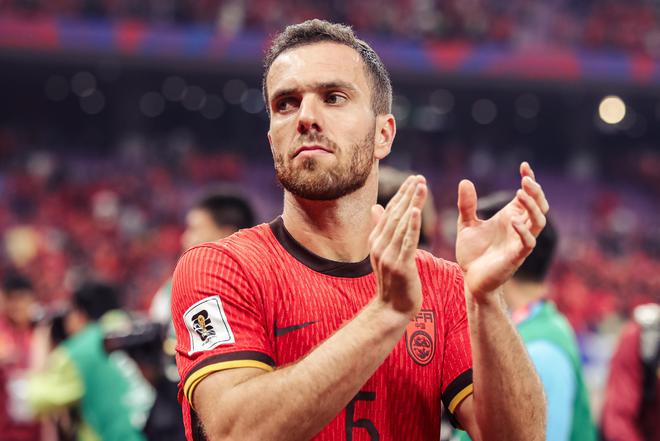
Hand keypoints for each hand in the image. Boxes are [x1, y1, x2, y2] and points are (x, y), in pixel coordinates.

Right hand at [369, 175, 426, 315]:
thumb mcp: (384, 253)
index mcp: (376, 240)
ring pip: (402, 224)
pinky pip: (407, 242)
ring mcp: (389, 255)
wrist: (392, 309)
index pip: (390, 212)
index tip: (412, 179)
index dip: (401, 194)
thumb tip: (375, 207)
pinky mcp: (400, 265)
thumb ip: (381, 230)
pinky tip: (417, 211)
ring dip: (412, 203)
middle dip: (408, 194)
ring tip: (421, 186)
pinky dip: (412, 226)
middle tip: (419, 177)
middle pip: (396, 214)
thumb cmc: (393, 282)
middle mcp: (380, 245)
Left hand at [455, 162, 548, 301]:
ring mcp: (520, 242)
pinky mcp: (516, 257)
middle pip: (540, 206)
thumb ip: (466, 205)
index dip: (529, 180)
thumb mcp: (466, 224)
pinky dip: (523, 231)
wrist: (470, 280)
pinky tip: (513, 221)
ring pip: (539, 222)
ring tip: (520, 193)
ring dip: (533, 207)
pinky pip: (528, 243)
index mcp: (510, 218)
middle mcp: (519, 228)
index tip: (524, 166)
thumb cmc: (473, 254)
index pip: (527, 196)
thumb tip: (464, 181)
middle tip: (525, 179)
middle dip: (536, 191)